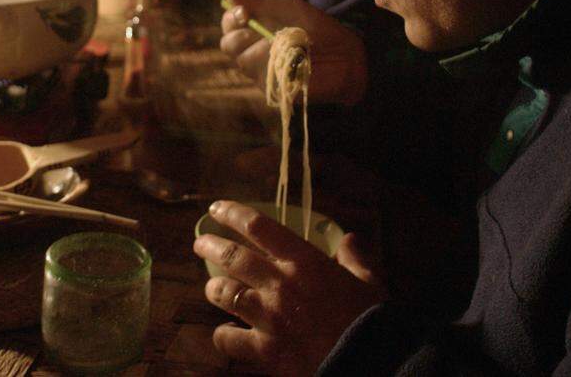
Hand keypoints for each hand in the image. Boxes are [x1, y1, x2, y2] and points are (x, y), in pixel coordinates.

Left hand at [195, 200, 386, 374]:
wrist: (369, 363)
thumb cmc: (370, 319)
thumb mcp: (369, 282)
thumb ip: (355, 259)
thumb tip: (350, 240)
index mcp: (305, 262)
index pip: (259, 227)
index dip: (233, 213)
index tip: (217, 209)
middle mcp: (280, 284)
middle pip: (232, 257)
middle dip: (210, 246)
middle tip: (200, 243)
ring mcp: (269, 317)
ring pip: (225, 294)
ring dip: (213, 289)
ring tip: (211, 288)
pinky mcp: (265, 351)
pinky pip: (229, 340)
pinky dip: (223, 335)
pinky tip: (224, 333)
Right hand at [220, 0, 367, 104]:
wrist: (348, 55)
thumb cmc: (320, 29)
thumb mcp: (290, 10)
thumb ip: (261, 6)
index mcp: (256, 32)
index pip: (229, 26)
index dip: (230, 18)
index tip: (242, 12)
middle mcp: (254, 53)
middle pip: (229, 46)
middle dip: (238, 36)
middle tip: (253, 29)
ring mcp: (263, 72)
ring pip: (244, 62)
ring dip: (260, 48)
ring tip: (281, 41)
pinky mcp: (276, 89)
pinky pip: (263, 77)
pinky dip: (275, 64)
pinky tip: (291, 57)